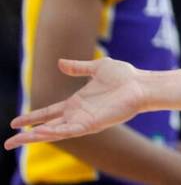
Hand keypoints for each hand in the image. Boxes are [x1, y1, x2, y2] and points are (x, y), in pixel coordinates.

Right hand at [4, 58, 145, 149]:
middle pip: (47, 127)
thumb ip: (78, 67)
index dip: (32, 117)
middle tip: (8, 142)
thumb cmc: (125, 76)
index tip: (14, 122)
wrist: (141, 83)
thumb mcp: (97, 67)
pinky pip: (70, 132)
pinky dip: (55, 133)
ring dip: (36, 136)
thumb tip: (60, 62)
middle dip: (27, 135)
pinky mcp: (93, 124)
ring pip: (55, 133)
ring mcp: (84, 121)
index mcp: (76, 102)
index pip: (49, 112)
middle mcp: (78, 114)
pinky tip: (41, 134)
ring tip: (17, 140)